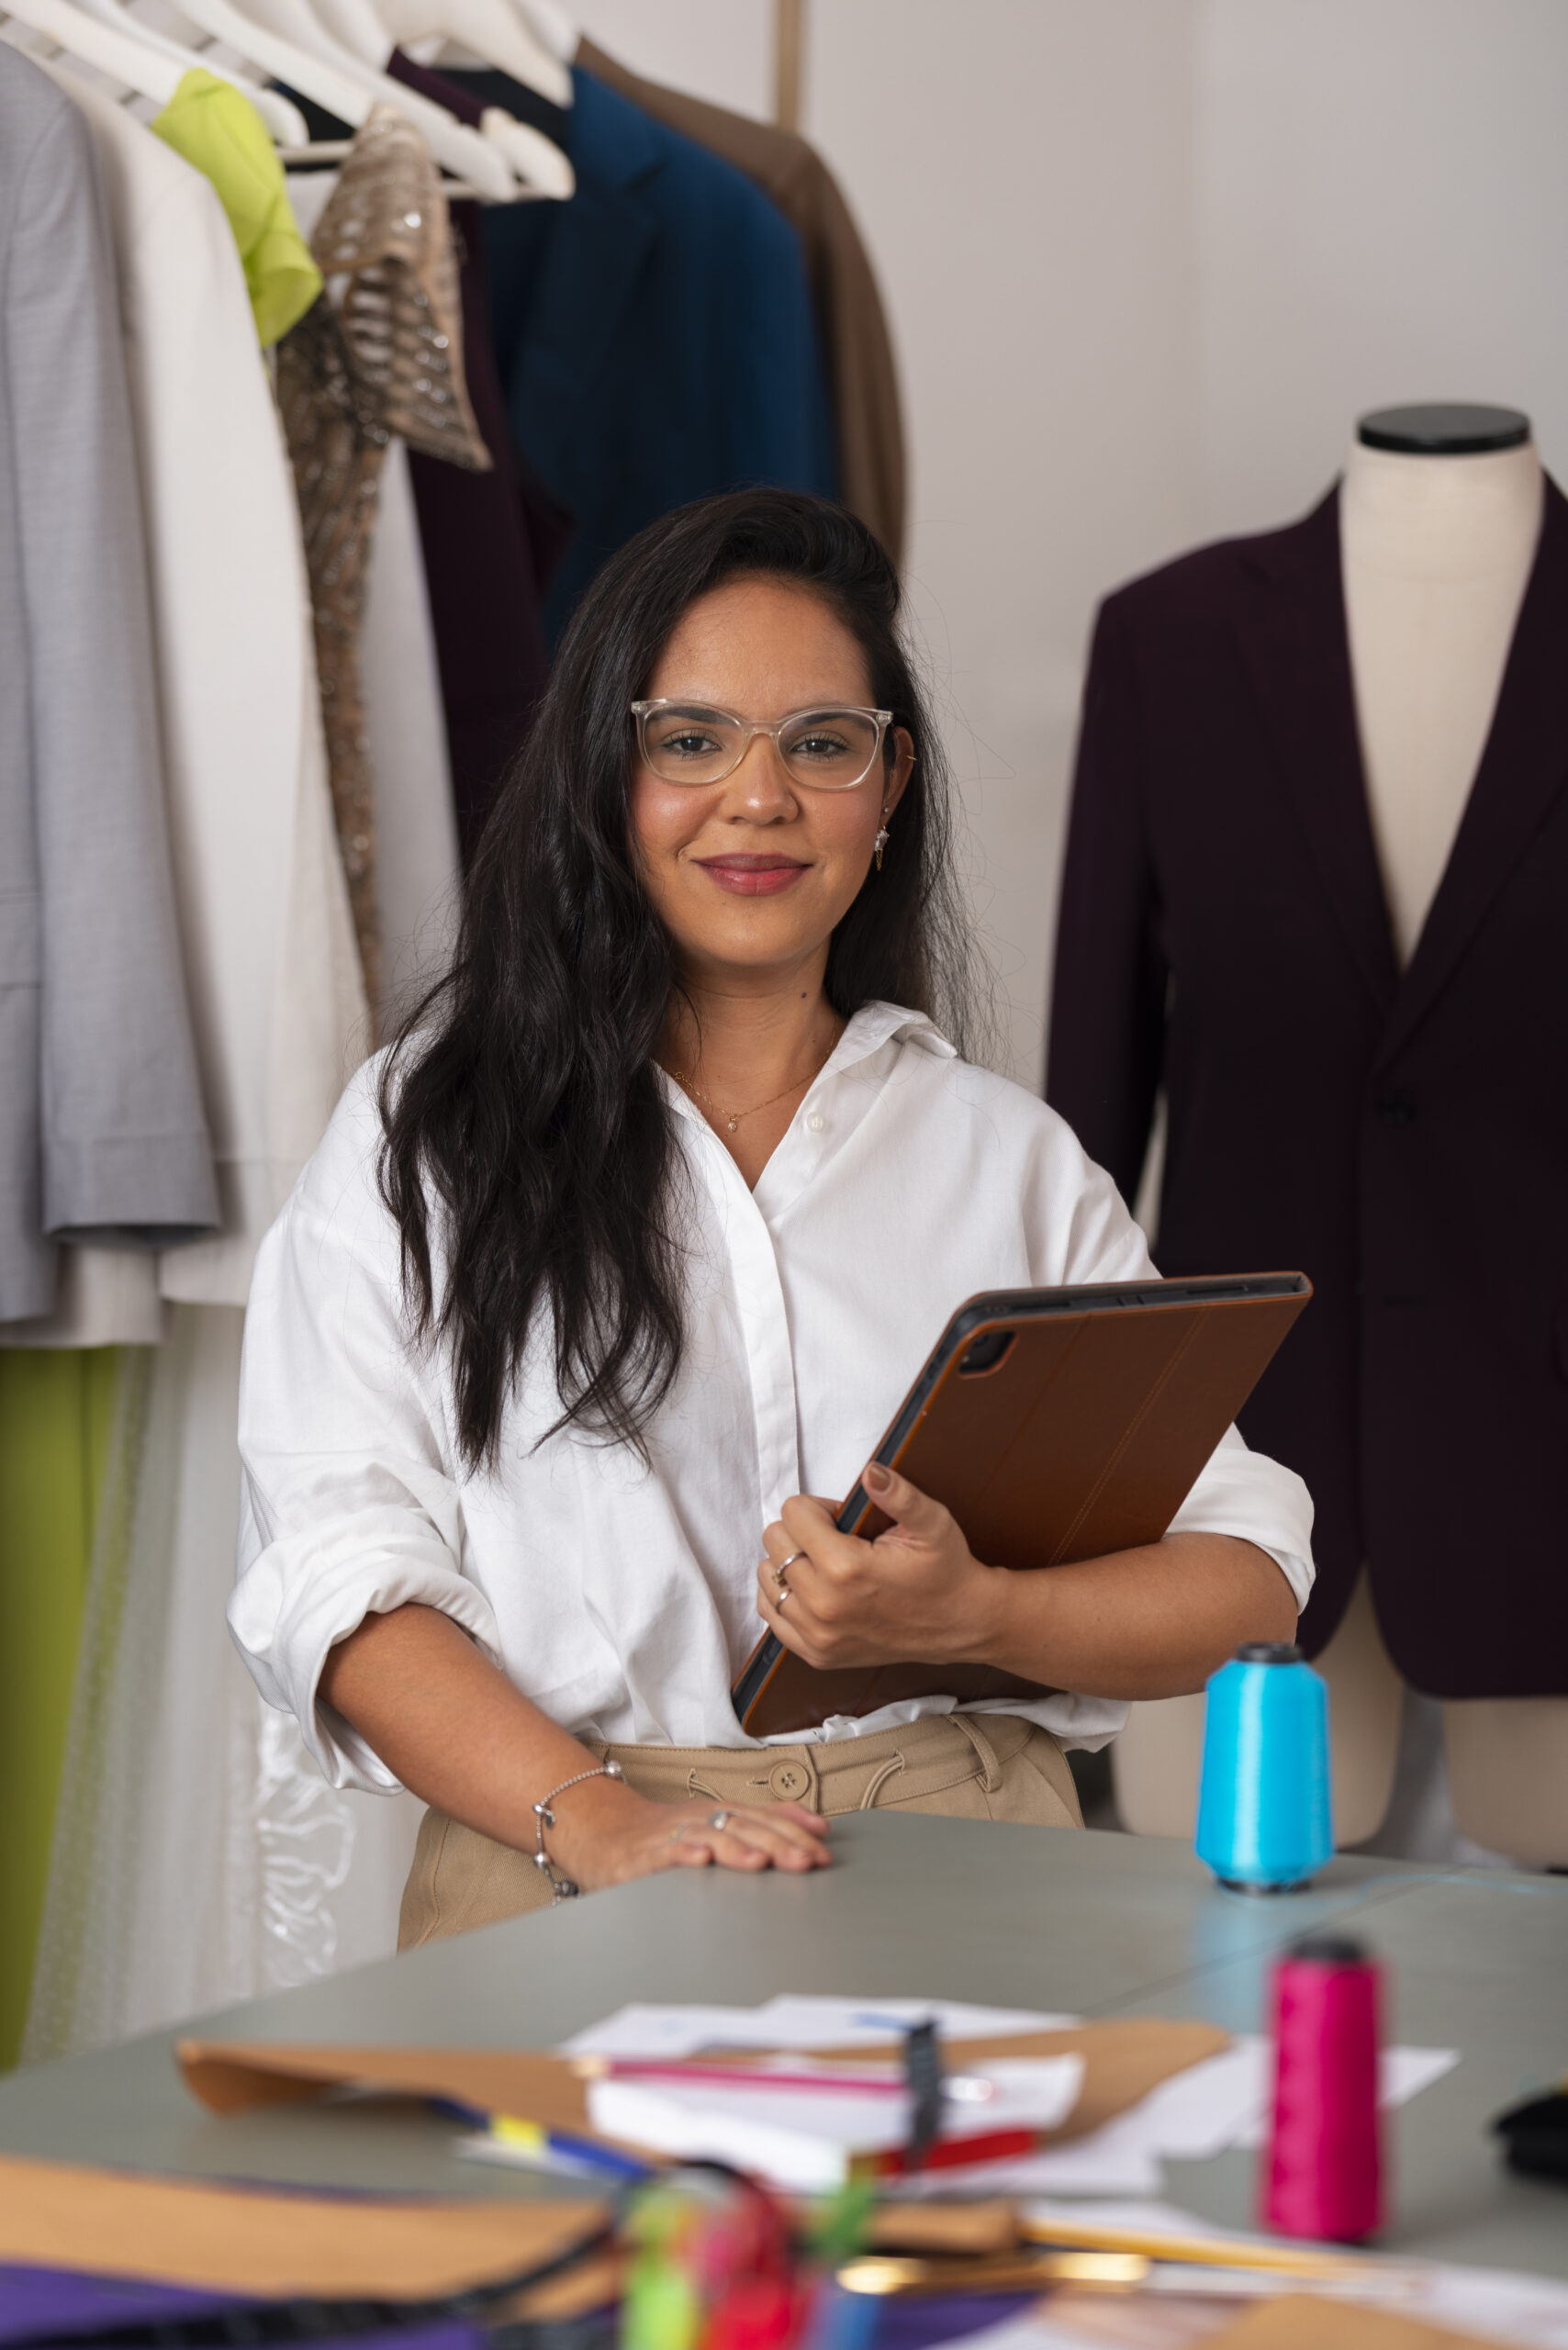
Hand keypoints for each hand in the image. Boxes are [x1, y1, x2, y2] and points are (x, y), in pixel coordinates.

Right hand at [544, 1772, 830, 1893]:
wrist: (600, 1831)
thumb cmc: (664, 1833)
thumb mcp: (719, 1820)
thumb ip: (766, 1821)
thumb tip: (816, 1824)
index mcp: (721, 1813)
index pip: (764, 1820)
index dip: (794, 1835)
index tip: (822, 1853)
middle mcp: (700, 1820)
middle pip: (743, 1827)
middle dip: (776, 1844)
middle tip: (805, 1861)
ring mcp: (670, 1837)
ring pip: (707, 1837)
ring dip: (735, 1848)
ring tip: (759, 1861)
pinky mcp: (640, 1858)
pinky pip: (663, 1854)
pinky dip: (681, 1855)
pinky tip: (698, 1861)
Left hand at [756, 1462, 1000, 1671]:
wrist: (960, 1624)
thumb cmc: (945, 1570)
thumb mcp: (932, 1523)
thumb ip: (899, 1494)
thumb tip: (871, 1472)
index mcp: (846, 1567)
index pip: (792, 1513)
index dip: (817, 1507)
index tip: (840, 1518)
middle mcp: (824, 1605)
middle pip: (775, 1542)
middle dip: (801, 1531)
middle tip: (835, 1540)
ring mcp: (818, 1634)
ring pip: (767, 1577)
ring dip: (789, 1562)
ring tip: (824, 1564)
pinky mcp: (817, 1654)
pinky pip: (770, 1614)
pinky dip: (783, 1595)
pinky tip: (813, 1588)